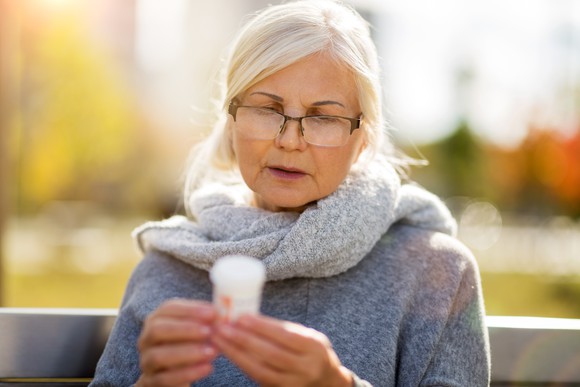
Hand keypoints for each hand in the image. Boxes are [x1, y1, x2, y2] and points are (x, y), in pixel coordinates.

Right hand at [136, 299, 218, 386]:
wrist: (174, 373)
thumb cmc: (187, 344)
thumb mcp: (193, 330)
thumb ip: (205, 321)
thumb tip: (222, 314)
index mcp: (156, 319)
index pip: (168, 308)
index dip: (190, 309)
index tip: (213, 313)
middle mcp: (146, 339)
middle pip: (158, 330)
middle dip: (186, 329)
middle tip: (209, 331)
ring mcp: (146, 361)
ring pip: (159, 356)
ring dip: (188, 352)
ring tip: (212, 352)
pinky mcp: (151, 381)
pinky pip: (166, 378)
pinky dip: (188, 373)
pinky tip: (208, 368)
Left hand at [213, 314, 352, 386]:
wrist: (325, 383)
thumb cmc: (311, 353)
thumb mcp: (306, 335)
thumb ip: (281, 328)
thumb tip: (248, 315)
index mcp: (314, 348)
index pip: (284, 336)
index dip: (262, 327)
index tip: (241, 317)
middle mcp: (305, 368)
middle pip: (270, 354)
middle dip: (243, 340)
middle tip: (222, 327)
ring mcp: (292, 384)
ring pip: (260, 369)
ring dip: (236, 353)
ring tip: (218, 339)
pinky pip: (257, 378)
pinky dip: (241, 364)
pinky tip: (229, 353)